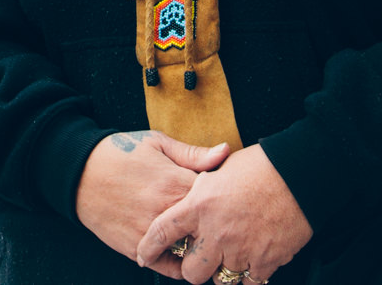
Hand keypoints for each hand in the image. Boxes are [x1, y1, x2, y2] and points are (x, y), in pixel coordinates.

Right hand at [76, 130, 229, 276]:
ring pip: (192, 252)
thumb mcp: (156, 143)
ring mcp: (152, 234)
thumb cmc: (121, 152)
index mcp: (175, 182)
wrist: (79, 172)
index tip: (224, 196)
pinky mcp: (138, 249)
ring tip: (203, 238)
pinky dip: (180, 262)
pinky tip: (182, 250)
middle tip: (219, 222)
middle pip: (209, 229)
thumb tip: (226, 152)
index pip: (218, 198)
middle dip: (216, 226)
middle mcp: (166, 211)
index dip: (224, 198)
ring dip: (200, 246)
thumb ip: (193, 153)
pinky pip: (171, 267)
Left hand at [135, 143, 312, 282]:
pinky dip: (248, 274)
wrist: (297, 175)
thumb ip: (199, 186)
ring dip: (223, 269)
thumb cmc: (257, 166)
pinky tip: (250, 258)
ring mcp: (240, 250)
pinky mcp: (264, 262)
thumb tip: (188, 196)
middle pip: (191, 271)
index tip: (141, 255)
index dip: (148, 247)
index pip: (162, 231)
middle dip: (192, 268)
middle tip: (199, 257)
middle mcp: (215, 232)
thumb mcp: (219, 168)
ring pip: (221, 279)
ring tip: (229, 253)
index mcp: (199, 205)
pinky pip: (249, 282)